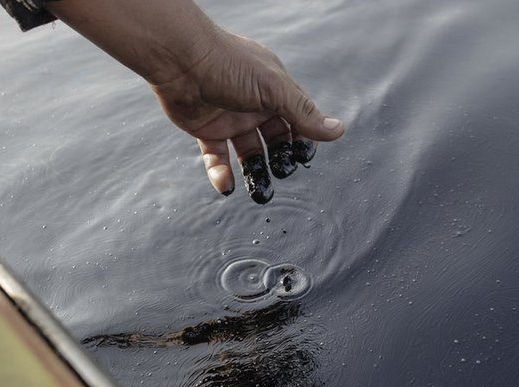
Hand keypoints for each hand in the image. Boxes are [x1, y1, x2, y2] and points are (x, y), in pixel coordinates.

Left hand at [152, 31, 343, 202]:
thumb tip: (338, 130)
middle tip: (281, 175)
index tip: (302, 158)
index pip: (297, 119)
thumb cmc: (228, 65)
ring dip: (254, 173)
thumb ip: (304, 113)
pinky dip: (221, 174)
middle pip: (275, 140)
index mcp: (274, 90)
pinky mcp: (206, 130)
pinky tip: (226, 186)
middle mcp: (254, 105)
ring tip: (259, 193)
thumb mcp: (274, 89)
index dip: (302, 140)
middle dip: (280, 160)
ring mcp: (230, 118)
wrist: (180, 60)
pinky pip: (217, 157)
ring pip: (248, 153)